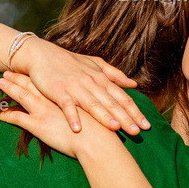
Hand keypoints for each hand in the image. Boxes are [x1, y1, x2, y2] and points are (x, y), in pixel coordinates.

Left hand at [0, 72, 110, 157]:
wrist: (97, 141)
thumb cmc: (102, 128)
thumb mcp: (101, 111)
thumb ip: (96, 105)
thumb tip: (98, 105)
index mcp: (67, 93)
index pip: (49, 81)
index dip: (38, 75)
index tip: (30, 69)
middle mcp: (53, 98)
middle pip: (33, 84)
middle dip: (20, 77)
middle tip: (8, 71)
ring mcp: (44, 109)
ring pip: (22, 95)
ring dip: (10, 89)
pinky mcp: (37, 124)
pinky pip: (16, 118)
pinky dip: (4, 115)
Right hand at [13, 38, 149, 134]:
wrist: (41, 55)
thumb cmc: (69, 62)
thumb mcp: (94, 65)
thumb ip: (114, 74)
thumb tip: (134, 84)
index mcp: (101, 79)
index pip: (122, 97)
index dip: (135, 111)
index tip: (146, 125)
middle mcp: (91, 83)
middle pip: (111, 103)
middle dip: (125, 118)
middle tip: (137, 132)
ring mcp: (75, 87)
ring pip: (92, 104)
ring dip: (104, 116)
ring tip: (115, 129)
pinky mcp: (58, 91)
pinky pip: (66, 105)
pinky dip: (72, 116)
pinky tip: (77, 129)